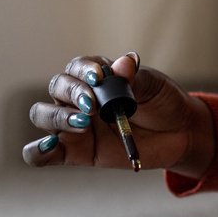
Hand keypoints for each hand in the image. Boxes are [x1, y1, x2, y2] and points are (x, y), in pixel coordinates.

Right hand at [24, 53, 215, 177]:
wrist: (180, 133)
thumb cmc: (163, 102)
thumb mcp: (154, 86)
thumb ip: (135, 77)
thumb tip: (123, 63)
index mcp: (96, 77)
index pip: (77, 67)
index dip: (83, 70)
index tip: (98, 77)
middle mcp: (80, 98)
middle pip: (57, 87)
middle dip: (72, 93)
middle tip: (93, 106)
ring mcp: (75, 125)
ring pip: (43, 115)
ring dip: (57, 117)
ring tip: (83, 124)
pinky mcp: (76, 152)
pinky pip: (42, 154)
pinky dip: (37, 151)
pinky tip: (48, 147)